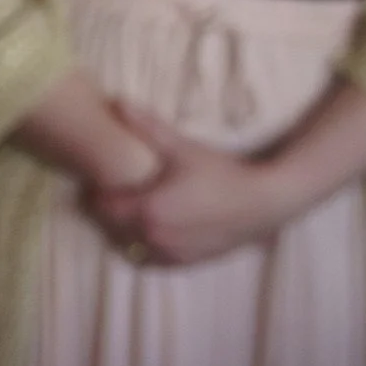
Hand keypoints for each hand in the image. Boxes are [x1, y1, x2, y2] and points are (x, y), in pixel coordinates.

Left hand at [87, 112, 294, 268]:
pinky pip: (153, 258)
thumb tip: (119, 102)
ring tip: (139, 210)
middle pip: (113, 226)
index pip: (102, 206)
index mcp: (146, 210)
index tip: (105, 180)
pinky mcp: (184, 263)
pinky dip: (149, 245)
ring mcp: (168, 254)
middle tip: (121, 191)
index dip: (99, 192)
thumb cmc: (222, 173)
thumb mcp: (183, 147)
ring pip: (131, 245)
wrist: (265, 202)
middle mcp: (152, 237)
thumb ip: (148, 127)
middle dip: (112, 211)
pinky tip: (160, 228)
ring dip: (129, 231)